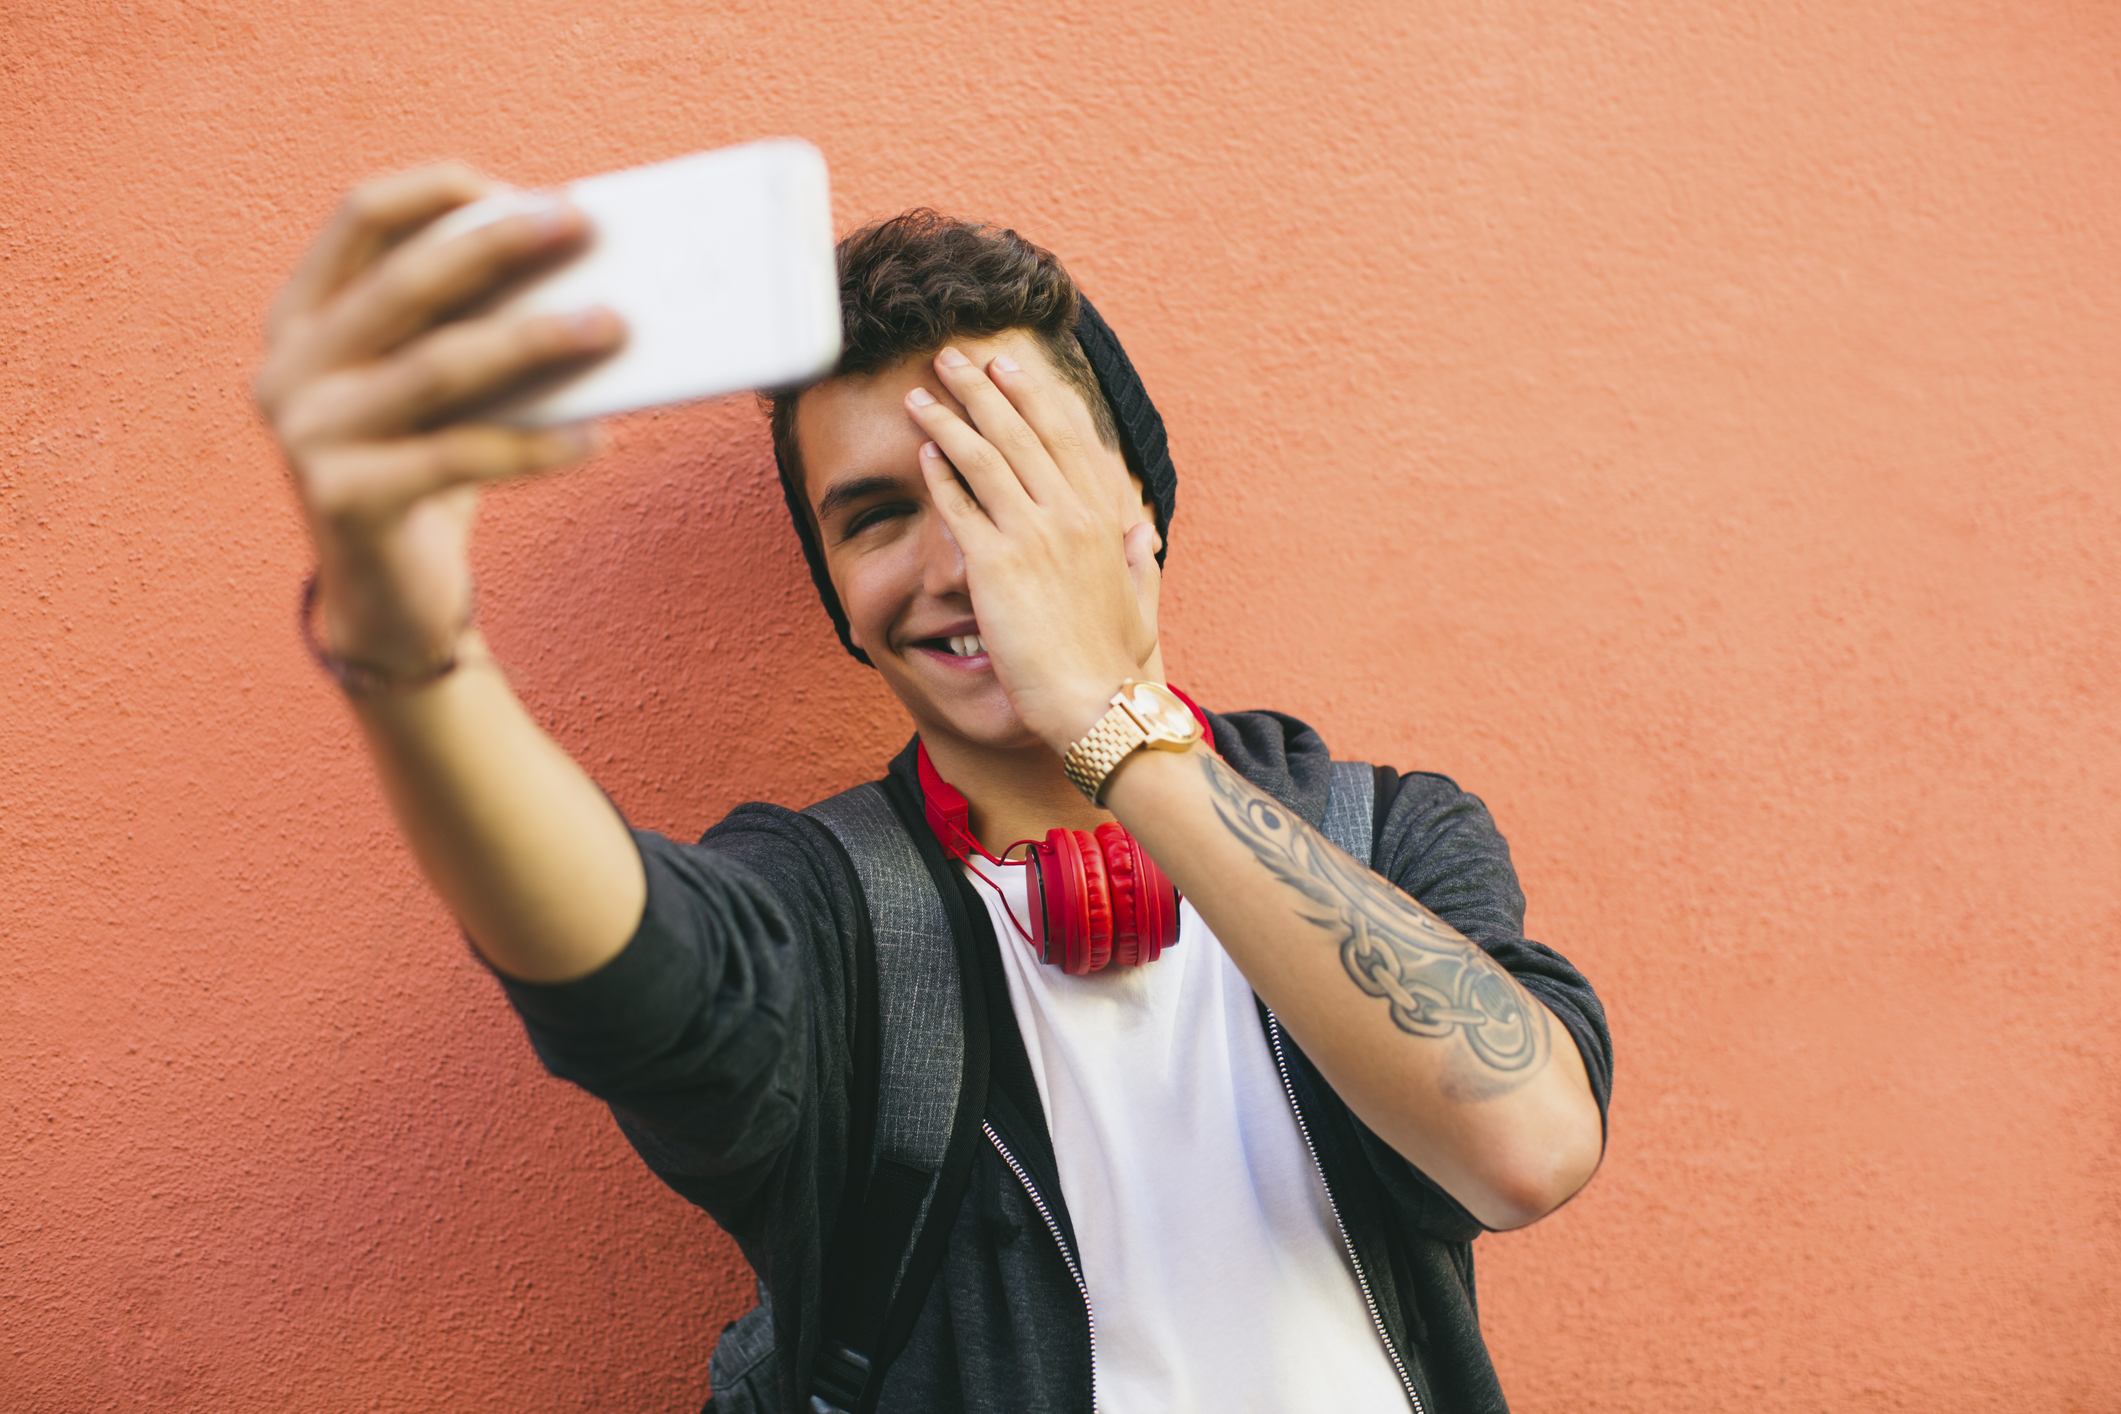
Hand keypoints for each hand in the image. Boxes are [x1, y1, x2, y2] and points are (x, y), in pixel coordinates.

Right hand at [253, 164, 624, 677]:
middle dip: (500, 244)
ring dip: (537, 339)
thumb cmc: (427, 471)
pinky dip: (541, 444)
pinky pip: (464, 456)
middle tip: (582, 226)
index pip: (360, 218)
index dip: (442, 192)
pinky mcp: (347, 500)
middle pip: (405, 283)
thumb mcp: (434, 387)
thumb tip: (576, 270)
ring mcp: (308, 436)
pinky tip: (598, 438)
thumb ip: (467, 326)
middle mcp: (288, 369)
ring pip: (439, 367)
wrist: (390, 600)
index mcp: (301, 318)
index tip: (526, 190)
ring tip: (613, 325)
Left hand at [904, 346, 1162, 753]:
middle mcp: (1069, 514)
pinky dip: (939, 472)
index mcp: (1103, 518)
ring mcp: (1032, 535)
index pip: (1066, 437)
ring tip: (921, 392)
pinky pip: (959, 504)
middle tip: (954, 357)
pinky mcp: (994, 565)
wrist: (1095, 703)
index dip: (1035, 396)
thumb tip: (1142, 534)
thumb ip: (1138, 561)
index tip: (1011, 368)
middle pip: (1020, 432)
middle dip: (983, 388)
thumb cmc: (1115, 662)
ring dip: (949, 417)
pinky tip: (921, 450)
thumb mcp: (1141, 602)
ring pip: (984, 456)